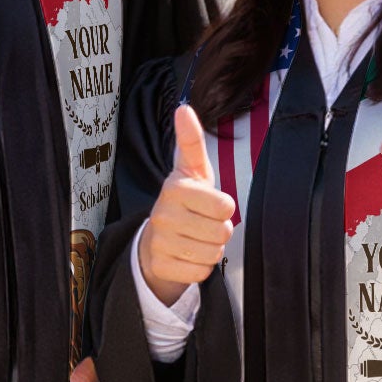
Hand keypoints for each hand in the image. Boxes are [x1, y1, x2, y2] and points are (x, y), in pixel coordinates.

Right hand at [137, 104, 235, 305]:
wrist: (157, 239)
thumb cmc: (185, 201)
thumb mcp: (192, 171)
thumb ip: (191, 141)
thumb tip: (184, 108)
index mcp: (174, 188)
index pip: (225, 206)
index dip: (225, 208)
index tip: (211, 203)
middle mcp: (163, 214)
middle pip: (221, 232)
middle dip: (220, 231)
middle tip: (204, 224)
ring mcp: (159, 242)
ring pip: (212, 254)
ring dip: (211, 249)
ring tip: (196, 238)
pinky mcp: (160, 266)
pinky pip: (201, 272)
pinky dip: (200, 267)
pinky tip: (188, 255)